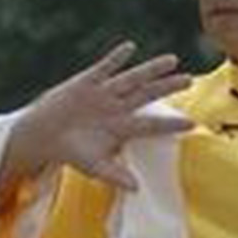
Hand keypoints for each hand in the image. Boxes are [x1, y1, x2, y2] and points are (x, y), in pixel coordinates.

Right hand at [0, 40, 193, 195]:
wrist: (44, 136)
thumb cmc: (73, 152)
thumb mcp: (94, 167)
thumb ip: (115, 175)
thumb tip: (136, 189)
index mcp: (122, 128)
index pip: (151, 125)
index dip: (171, 124)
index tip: (192, 123)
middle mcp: (117, 107)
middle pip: (147, 95)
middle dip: (167, 88)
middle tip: (190, 81)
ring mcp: (103, 93)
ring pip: (131, 79)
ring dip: (150, 70)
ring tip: (172, 60)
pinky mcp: (87, 82)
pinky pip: (104, 68)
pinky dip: (115, 58)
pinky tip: (130, 48)